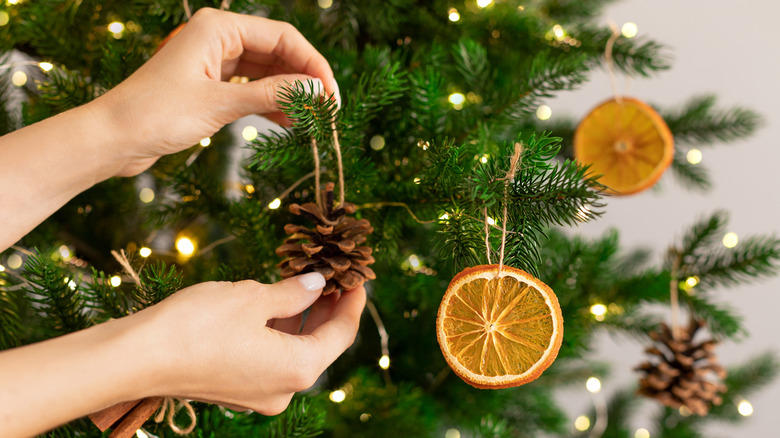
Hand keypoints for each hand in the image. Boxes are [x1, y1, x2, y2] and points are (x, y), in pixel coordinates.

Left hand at [91, 8, 339, 176]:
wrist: (114, 139)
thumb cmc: (156, 113)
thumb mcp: (220, 104)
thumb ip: (272, 94)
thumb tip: (316, 91)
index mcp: (219, 27)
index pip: (283, 37)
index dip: (313, 65)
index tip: (331, 95)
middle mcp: (219, 38)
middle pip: (278, 53)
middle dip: (304, 80)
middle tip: (326, 111)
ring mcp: (215, 62)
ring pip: (267, 72)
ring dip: (290, 95)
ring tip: (310, 120)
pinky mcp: (211, 85)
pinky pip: (252, 89)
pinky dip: (271, 104)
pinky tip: (288, 122)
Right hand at [145, 273, 364, 413]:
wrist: (136, 358)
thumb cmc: (198, 326)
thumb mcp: (253, 298)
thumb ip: (293, 293)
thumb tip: (316, 284)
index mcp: (297, 369)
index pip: (341, 335)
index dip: (352, 303)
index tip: (357, 278)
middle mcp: (283, 389)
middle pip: (319, 344)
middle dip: (326, 308)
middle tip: (331, 274)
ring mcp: (258, 394)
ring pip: (292, 350)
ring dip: (300, 317)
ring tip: (303, 281)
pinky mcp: (236, 389)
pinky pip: (269, 357)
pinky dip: (277, 331)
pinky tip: (274, 302)